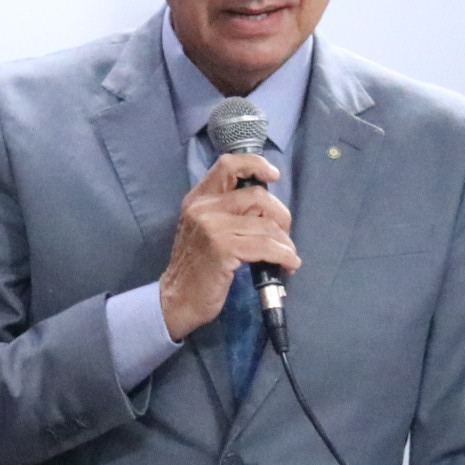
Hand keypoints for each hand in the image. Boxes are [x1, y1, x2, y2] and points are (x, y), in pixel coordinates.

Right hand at [158, 152, 297, 340]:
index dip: (255, 165)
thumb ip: (228, 212)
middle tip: (284, 237)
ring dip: (284, 242)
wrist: (177, 299)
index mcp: (199, 199)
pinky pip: (264, 246)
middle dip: (280, 216)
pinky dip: (282, 255)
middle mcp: (203, 207)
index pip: (228, 165)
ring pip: (265, 224)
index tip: (273, 175)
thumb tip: (268, 208)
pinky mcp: (222, 248)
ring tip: (288, 256)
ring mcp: (212, 227)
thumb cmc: (197, 267)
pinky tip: (287, 264)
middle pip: (258, 196)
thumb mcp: (205, 230)